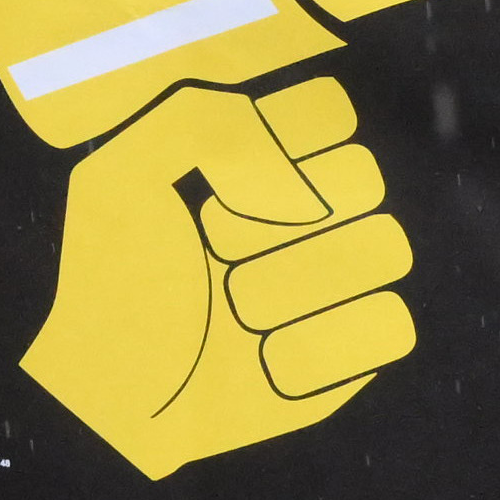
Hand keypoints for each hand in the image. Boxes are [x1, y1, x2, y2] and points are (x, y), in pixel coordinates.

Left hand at [17, 76, 415, 481]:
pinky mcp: (358, 348)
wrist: (110, 388)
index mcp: (270, 155)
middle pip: (365, 176)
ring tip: (235, 308)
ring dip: (287, 286)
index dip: (278, 145)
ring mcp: (345, 279)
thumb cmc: (115, 276)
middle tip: (216, 251)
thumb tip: (308, 199)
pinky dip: (315, 346)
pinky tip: (264, 357)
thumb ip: (208, 124)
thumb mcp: (126, 173)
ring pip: (384, 248)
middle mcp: (319, 208)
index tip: (219, 182)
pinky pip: (389, 322)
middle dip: (273, 223)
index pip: (329, 111)